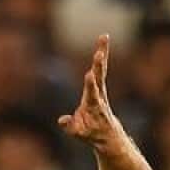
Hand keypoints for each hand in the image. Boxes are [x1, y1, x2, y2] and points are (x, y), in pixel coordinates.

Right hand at [58, 35, 124, 150]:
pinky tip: (103, 40)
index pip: (92, 93)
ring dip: (102, 52)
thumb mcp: (78, 133)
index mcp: (93, 105)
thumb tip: (62, 120)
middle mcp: (99, 94)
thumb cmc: (91, 132)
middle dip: (98, 65)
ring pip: (101, 68)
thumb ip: (70, 126)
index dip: (90, 85)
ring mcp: (100, 88)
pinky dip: (101, 53)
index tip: (89, 74)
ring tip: (104, 37)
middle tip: (99, 53)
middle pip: (99, 77)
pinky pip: (100, 67)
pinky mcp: (99, 84)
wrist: (107, 133)